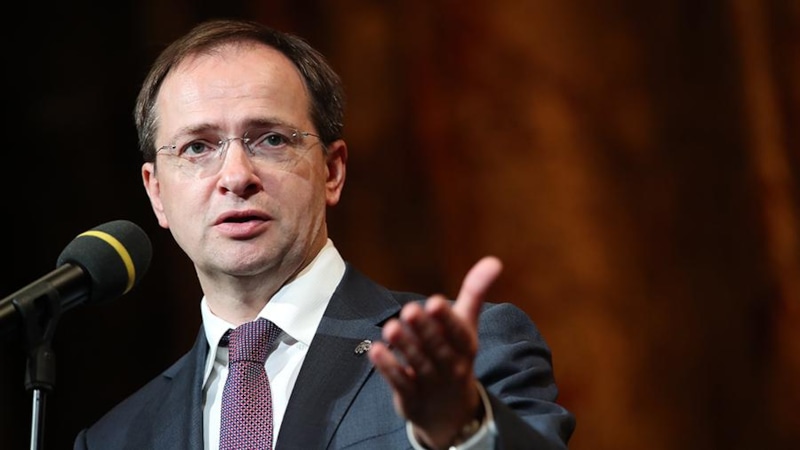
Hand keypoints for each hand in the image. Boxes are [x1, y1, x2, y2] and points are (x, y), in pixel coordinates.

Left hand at [368, 256, 502, 448]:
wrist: (451, 413)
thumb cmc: (456, 355)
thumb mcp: (467, 326)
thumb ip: (475, 292)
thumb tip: (495, 260)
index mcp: (466, 346)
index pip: (459, 333)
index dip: (447, 319)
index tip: (435, 301)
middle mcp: (451, 366)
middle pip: (437, 347)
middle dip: (424, 329)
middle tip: (410, 309)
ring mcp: (431, 384)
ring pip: (418, 364)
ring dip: (404, 346)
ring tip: (390, 327)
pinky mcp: (411, 398)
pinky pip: (401, 383)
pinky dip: (389, 368)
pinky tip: (375, 350)